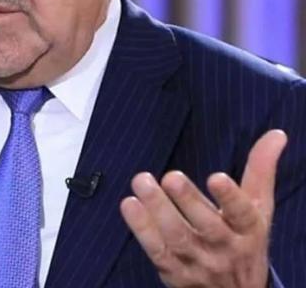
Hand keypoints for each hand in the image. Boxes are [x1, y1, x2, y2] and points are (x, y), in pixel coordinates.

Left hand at [120, 129, 286, 286]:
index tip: (216, 177)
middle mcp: (225, 247)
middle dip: (188, 200)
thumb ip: (261, 171)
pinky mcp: (174, 271)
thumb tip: (276, 134)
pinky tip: (129, 205)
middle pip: (207, 226)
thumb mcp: (258, 209)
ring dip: (158, 210)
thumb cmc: (244, 239)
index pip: (242, 214)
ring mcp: (199, 261)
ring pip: (177, 237)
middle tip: (171, 176)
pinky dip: (142, 229)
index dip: (229, 197)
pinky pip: (156, 250)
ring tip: (141, 182)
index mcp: (248, 229)